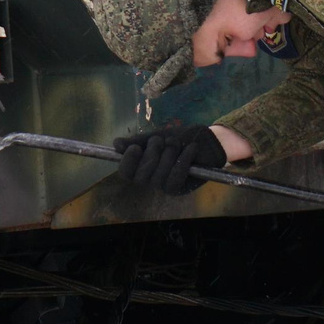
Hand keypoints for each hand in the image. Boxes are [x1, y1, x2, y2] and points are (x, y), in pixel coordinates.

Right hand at [111, 124, 230, 193]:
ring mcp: (165, 185)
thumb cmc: (179, 138)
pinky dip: (183, 160)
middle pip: (141, 176)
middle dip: (152, 154)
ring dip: (169, 154)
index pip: (126, 172)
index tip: (135, 147)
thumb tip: (116, 144)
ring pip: (159, 176)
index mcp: (141, 166)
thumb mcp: (157, 135)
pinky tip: (191, 149)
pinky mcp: (180, 188)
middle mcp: (150, 179)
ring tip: (176, 142)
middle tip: (162, 140)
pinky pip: (176, 177)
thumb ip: (138, 141)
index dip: (127, 162)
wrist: (207, 140)